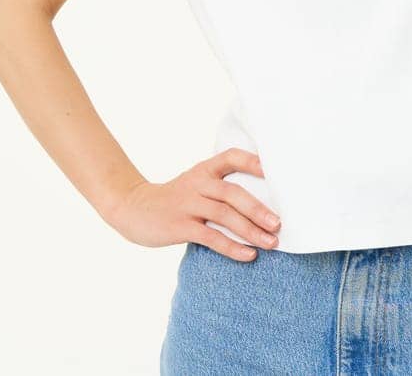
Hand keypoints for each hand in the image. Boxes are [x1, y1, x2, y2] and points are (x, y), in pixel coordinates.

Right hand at [104, 147, 282, 261]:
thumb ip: (219, 188)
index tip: (275, 171)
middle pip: (232, 192)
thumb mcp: (194, 185)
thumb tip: (261, 205)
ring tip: (271, 242)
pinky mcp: (179, 226)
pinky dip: (232, 247)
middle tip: (278, 224)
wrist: (132, 208)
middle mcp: (196, 183)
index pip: (231, 157)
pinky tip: (249, 255)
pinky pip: (210, 237)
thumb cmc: (173, 200)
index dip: (253, 162)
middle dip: (258, 209)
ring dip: (251, 230)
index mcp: (203, 170)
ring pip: (224, 215)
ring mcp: (187, 204)